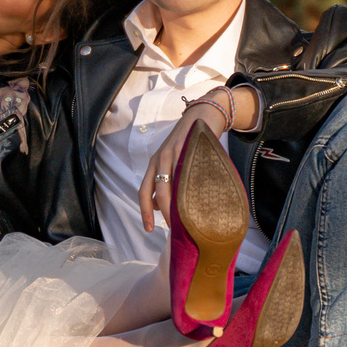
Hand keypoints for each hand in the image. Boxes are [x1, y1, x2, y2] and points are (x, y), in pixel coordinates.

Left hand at [137, 92, 242, 232]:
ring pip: (172, 184)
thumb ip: (165, 182)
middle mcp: (160, 160)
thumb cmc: (188, 144)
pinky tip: (196, 198)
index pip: (144, 192)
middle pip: (156, 191)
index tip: (148, 229)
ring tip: (185, 219)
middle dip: (162, 212)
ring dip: (177, 204)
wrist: (202, 117)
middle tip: (170, 229)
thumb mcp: (172, 161)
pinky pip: (187, 173)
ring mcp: (174, 154)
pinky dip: (189, 188)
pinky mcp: (188, 149)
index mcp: (154, 164)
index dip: (144, 212)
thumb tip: (158, 206)